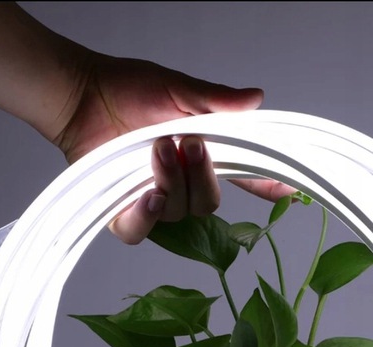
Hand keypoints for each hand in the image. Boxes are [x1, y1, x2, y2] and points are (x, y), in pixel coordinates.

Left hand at [53, 55, 293, 243]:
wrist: (82, 93)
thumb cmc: (128, 88)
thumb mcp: (178, 89)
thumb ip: (215, 100)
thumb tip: (256, 100)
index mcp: (201, 156)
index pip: (242, 177)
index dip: (266, 186)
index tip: (289, 191)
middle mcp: (181, 183)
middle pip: (210, 203)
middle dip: (203, 176)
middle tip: (185, 141)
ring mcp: (153, 200)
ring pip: (179, 214)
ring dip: (171, 182)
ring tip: (155, 148)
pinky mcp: (123, 212)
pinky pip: (141, 232)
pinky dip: (145, 217)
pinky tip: (148, 196)